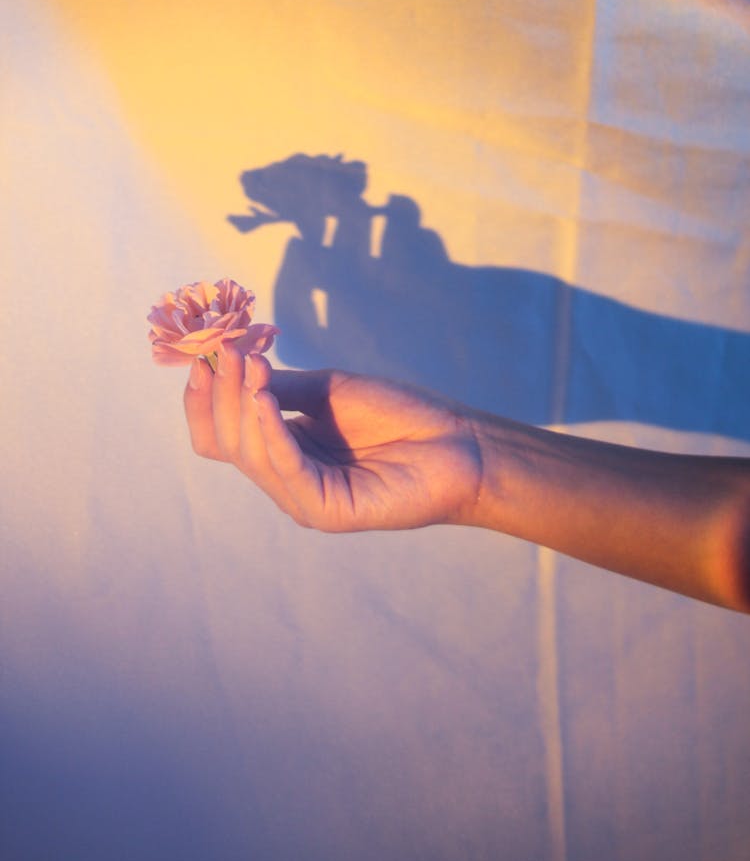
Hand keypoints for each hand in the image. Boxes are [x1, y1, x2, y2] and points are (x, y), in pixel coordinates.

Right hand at [184, 346, 481, 531]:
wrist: (457, 441)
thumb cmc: (398, 414)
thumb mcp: (326, 390)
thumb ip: (279, 388)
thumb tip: (232, 366)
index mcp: (281, 451)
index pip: (217, 435)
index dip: (203, 398)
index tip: (204, 353)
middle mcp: (285, 479)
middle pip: (225, 443)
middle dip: (221, 393)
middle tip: (230, 350)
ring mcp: (303, 499)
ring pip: (249, 455)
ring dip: (243, 405)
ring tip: (250, 364)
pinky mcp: (326, 510)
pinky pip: (285, 469)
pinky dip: (270, 432)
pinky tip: (266, 399)